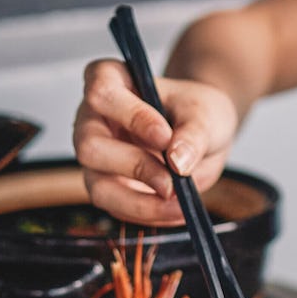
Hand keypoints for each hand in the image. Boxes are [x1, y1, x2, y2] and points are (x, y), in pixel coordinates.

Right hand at [73, 58, 238, 224]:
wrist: (203, 137)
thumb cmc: (196, 113)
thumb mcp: (205, 115)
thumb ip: (194, 133)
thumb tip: (177, 162)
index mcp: (110, 83)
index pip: (101, 91)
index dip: (131, 115)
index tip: (165, 135)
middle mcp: (92, 121)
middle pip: (90, 146)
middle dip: (136, 167)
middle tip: (175, 180)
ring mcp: (96, 160)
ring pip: (98, 188)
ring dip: (142, 202)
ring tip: (180, 203)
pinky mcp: (107, 190)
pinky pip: (118, 211)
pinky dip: (150, 214)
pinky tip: (177, 210)